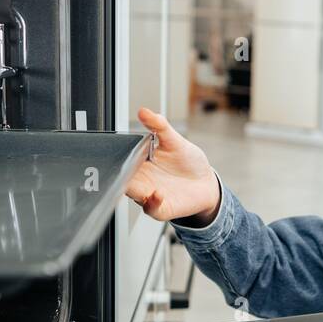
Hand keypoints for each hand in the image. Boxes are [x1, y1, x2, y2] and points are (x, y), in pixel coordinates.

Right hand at [125, 107, 221, 224]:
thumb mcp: (175, 141)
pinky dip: (152, 203)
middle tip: (124, 169)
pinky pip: (151, 209)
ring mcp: (151, 195)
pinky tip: (158, 194)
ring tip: (139, 182)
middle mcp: (143, 180)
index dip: (117, 158)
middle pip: (123, 178)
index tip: (116, 153)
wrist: (206, 183)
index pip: (123, 161)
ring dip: (134, 190)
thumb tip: (144, 111)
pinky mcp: (162, 208)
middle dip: (120, 176)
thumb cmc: (189, 163)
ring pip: (133, 195)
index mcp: (141, 163)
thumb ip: (159, 126)